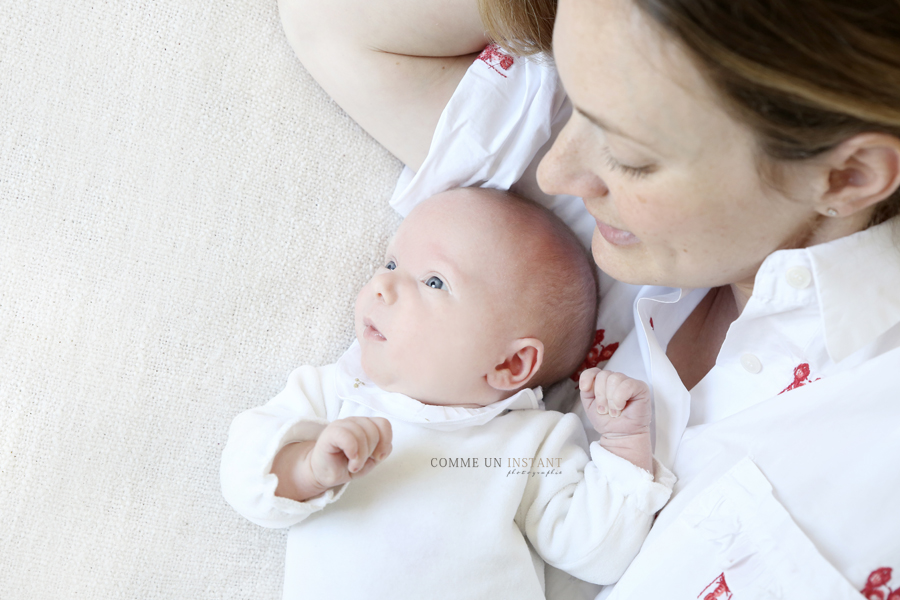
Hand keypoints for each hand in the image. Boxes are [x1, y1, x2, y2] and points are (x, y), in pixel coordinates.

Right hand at [273, 416, 391, 501]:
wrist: (323, 474)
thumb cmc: (345, 465)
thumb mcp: (369, 461)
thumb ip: (381, 451)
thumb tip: (385, 447)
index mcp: (364, 425)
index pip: (383, 423)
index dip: (386, 440)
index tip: (378, 457)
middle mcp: (353, 422)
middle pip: (373, 430)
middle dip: (371, 451)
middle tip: (361, 463)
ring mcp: (341, 426)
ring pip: (361, 433)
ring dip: (361, 455)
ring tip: (354, 465)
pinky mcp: (329, 434)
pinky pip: (346, 436)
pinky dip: (352, 450)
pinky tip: (350, 460)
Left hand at [579, 369, 651, 471]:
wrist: (619, 435)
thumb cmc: (607, 421)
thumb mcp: (589, 405)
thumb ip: (586, 391)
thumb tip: (586, 383)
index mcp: (603, 382)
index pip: (593, 371)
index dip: (587, 378)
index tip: (585, 389)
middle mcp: (616, 379)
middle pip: (603, 375)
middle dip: (601, 396)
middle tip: (605, 410)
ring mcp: (628, 382)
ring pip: (614, 379)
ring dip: (611, 400)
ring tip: (614, 411)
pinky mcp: (640, 387)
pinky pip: (627, 385)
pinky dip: (620, 398)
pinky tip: (621, 407)